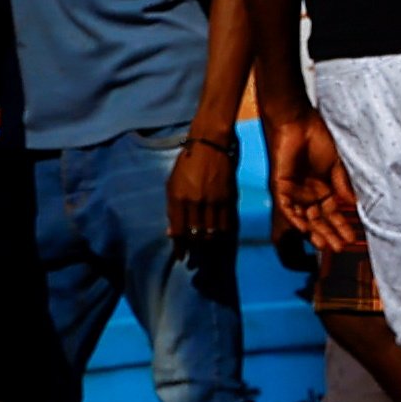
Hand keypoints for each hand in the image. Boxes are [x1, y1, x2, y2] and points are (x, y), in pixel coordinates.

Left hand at [165, 131, 240, 247]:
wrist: (210, 144)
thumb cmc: (186, 163)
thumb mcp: (171, 185)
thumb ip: (172, 209)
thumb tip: (172, 232)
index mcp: (179, 199)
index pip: (179, 231)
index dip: (180, 247)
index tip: (181, 257)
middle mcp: (196, 202)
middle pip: (196, 235)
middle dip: (195, 248)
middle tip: (195, 256)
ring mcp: (214, 200)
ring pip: (212, 231)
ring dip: (209, 242)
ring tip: (206, 247)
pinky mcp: (228, 197)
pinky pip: (227, 222)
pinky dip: (223, 233)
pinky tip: (220, 236)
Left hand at [271, 105, 363, 257]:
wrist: (298, 122)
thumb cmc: (319, 136)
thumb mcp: (338, 163)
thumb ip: (344, 183)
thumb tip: (354, 203)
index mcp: (325, 186)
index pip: (334, 211)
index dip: (342, 224)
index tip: (352, 237)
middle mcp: (310, 192)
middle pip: (320, 219)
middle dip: (330, 233)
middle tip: (340, 248)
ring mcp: (295, 191)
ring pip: (305, 218)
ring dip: (315, 231)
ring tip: (326, 245)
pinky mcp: (281, 188)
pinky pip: (288, 209)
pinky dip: (296, 220)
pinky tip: (306, 231)